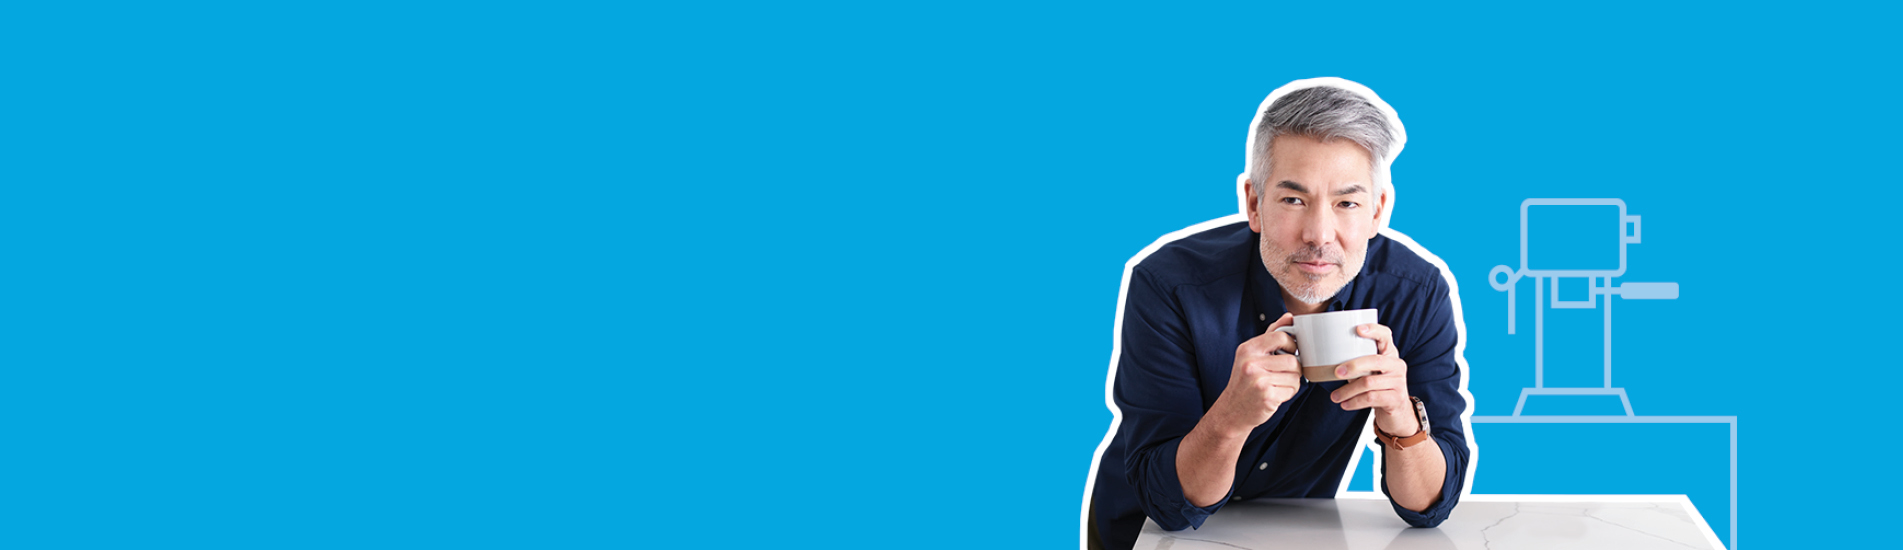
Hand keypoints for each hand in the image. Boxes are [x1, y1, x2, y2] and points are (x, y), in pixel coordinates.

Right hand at [1209, 313, 1303, 436]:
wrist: (1232, 410)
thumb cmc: (1245, 381)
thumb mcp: (1252, 355)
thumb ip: (1271, 335)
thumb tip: (1289, 316)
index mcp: (1248, 349)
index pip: (1280, 336)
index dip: (1291, 344)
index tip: (1289, 351)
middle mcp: (1251, 363)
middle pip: (1292, 359)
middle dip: (1294, 368)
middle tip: (1284, 374)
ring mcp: (1258, 381)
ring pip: (1295, 376)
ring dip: (1292, 383)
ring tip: (1277, 386)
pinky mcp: (1267, 396)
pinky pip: (1291, 390)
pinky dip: (1288, 394)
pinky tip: (1275, 395)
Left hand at [1328, 323, 1417, 435]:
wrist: (1397, 411)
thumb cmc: (1377, 387)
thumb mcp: (1370, 372)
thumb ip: (1357, 363)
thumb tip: (1327, 360)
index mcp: (1389, 353)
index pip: (1385, 335)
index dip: (1373, 330)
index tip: (1357, 329)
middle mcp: (1397, 365)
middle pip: (1375, 361)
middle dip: (1353, 366)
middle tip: (1336, 372)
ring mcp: (1398, 382)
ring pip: (1369, 382)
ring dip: (1348, 390)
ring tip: (1335, 397)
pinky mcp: (1396, 398)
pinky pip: (1371, 398)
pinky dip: (1355, 402)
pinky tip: (1345, 404)